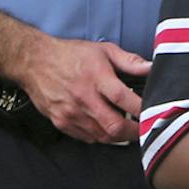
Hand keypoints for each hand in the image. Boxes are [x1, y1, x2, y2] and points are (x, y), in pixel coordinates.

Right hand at [11, 35, 148, 144]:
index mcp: (96, 77)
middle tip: (145, 128)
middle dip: (135, 131)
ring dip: (119, 136)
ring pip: (102, 136)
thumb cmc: (71, 54)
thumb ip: (130, 61)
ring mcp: (70, 113)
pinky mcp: (61, 122)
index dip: (143, 109)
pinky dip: (101, 137)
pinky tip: (108, 128)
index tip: (155, 112)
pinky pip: (87, 138)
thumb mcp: (103, 50)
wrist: (33, 61)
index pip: (124, 99)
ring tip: (129, 129)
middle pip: (114, 126)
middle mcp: (83, 98)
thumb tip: (152, 68)